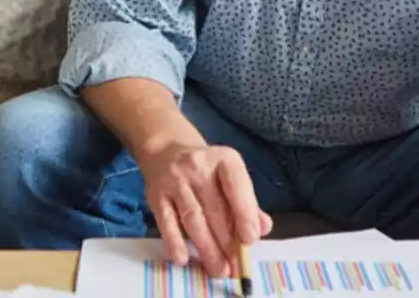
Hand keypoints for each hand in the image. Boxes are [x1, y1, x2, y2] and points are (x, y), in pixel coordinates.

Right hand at [137, 142, 272, 277]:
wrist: (166, 149)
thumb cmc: (206, 169)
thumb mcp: (229, 176)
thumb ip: (248, 202)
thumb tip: (262, 228)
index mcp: (224, 159)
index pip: (236, 186)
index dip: (244, 214)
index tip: (249, 240)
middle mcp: (198, 166)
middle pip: (214, 209)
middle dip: (227, 242)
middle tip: (235, 267)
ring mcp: (175, 180)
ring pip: (193, 218)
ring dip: (207, 248)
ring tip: (218, 269)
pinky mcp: (156, 194)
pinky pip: (166, 222)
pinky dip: (175, 243)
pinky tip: (183, 259)